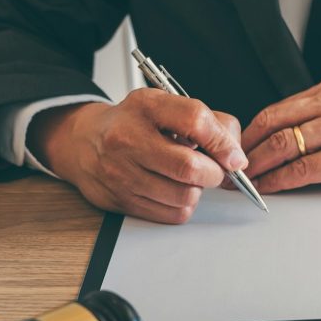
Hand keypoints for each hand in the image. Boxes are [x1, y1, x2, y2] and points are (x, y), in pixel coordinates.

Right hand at [28, 89, 246, 222]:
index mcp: (146, 106)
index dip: (223, 142)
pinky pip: (172, 213)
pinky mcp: (122, 200)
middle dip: (214, 173)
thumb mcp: (166, 106)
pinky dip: (182, 205)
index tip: (234, 156)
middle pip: (190, 167)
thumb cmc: (134, 123)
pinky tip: (173, 190)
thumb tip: (235, 155)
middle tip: (214, 170)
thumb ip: (207, 122)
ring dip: (197, 190)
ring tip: (188, 178)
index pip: (194, 120)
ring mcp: (122, 172)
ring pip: (184, 195)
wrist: (85, 142)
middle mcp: (128, 139)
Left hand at [239, 79, 320, 193]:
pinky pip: (306, 169)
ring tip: (244, 183)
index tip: (236, 149)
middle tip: (229, 169)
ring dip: (259, 168)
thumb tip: (292, 140)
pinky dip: (282, 181)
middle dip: (246, 151)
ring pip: (285, 146)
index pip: (277, 109)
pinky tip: (271, 189)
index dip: (250, 132)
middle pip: (273, 125)